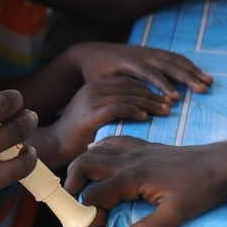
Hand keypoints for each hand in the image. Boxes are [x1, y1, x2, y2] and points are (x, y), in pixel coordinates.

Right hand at [45, 77, 174, 164]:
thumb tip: (139, 109)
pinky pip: (118, 107)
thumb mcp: (96, 114)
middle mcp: (93, 88)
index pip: (127, 82)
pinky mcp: (91, 112)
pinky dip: (134, 110)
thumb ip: (113, 108)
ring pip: (127, 95)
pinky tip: (145, 116)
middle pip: (130, 86)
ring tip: (164, 110)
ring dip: (149, 102)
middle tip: (170, 103)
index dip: (148, 88)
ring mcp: (91, 99)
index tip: (164, 98)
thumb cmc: (78, 134)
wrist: (55, 144)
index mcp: (95, 86)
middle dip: (152, 95)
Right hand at [64, 136, 226, 226]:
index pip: (94, 198)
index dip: (91, 221)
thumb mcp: (178, 215)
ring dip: (82, 169)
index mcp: (131, 177)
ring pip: (94, 152)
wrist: (220, 163)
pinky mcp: (143, 146)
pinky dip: (97, 150)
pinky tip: (96, 154)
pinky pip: (111, 142)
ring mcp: (134, 150)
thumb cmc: (200, 188)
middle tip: (74, 209)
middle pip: (83, 166)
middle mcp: (127, 160)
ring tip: (80, 189)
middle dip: (72, 188)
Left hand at [65, 43, 212, 101]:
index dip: (163, 85)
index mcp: (127, 62)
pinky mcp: (151, 52)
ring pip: (173, 59)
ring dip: (191, 70)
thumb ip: (114, 92)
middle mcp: (140, 54)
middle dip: (187, 76)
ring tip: (208, 82)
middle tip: (203, 88)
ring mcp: (147, 51)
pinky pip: (172, 57)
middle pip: (168, 64)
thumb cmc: (94, 74)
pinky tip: (197, 73)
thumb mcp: (99, 83)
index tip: (175, 99)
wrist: (89, 53)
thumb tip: (127, 108)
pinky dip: (186, 64)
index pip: (149, 73)